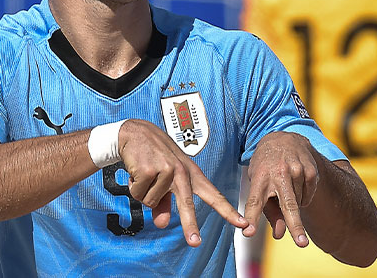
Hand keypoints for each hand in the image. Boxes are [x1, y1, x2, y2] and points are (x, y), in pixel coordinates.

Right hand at [118, 119, 247, 246]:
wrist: (135, 132)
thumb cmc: (153, 156)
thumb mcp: (164, 179)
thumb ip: (164, 204)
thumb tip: (162, 225)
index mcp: (192, 173)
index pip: (213, 195)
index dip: (228, 211)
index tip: (242, 224)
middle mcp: (182, 171)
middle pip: (187, 204)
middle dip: (190, 225)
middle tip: (195, 243)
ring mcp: (167, 170)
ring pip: (152, 202)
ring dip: (143, 192)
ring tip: (144, 173)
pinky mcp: (150, 170)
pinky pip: (140, 194)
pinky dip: (134, 186)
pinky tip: (137, 170)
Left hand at [242, 131, 319, 246]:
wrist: (284, 139)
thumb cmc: (266, 167)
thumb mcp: (259, 183)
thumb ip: (268, 210)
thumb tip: (279, 235)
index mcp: (260, 177)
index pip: (254, 201)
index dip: (251, 218)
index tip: (248, 232)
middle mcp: (279, 173)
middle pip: (287, 205)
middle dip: (294, 225)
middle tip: (301, 243)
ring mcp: (297, 171)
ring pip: (298, 205)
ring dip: (292, 205)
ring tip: (284, 187)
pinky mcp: (311, 171)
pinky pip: (308, 197)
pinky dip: (302, 198)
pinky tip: (295, 183)